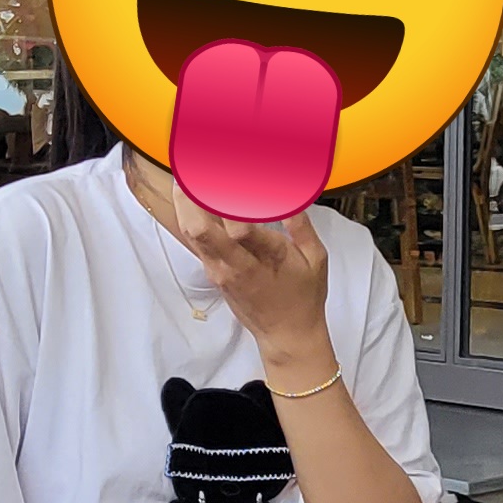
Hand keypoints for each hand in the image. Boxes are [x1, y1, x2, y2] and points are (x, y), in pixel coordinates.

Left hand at [154, 185, 336, 371]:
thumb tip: (291, 194)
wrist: (285, 336)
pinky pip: (197, 241)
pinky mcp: (212, 273)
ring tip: (188, 174)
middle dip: (191, 195)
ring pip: (191, 233)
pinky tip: (196, 197)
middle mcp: (233, 265)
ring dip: (186, 203)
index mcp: (263, 260)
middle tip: (192, 166)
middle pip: (199, 228)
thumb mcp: (316, 259)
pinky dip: (194, 216)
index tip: (228, 169)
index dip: (228, 197)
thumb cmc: (304, 297)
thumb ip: (300, 225)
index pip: (237, 226)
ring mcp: (218, 270)